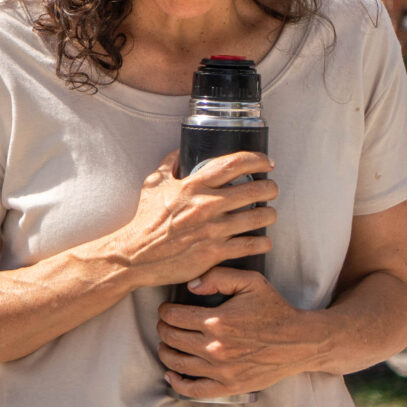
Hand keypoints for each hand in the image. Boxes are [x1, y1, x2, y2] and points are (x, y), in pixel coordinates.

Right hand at [103, 150, 277, 291]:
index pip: (234, 164)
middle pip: (256, 189)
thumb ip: (169, 165)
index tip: (266, 162)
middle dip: (270, 187)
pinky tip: (261, 240)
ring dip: (269, 214)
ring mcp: (213, 230)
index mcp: (192, 186)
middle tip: (271, 189)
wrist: (135, 256)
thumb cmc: (144, 221)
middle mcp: (206, 206)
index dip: (257, 159)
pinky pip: (251, 245)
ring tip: (268, 214)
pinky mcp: (215, 252)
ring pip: (259, 217)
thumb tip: (180, 150)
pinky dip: (262, 242)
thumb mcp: (152, 185)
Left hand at [156, 268, 321, 397]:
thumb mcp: (251, 282)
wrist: (302, 341)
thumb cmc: (275, 310)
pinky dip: (177, 383)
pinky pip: (194, 389)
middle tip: (166, 324)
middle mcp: (216, 347)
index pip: (172, 316)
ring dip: (165, 352)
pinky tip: (171, 374)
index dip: (165, 310)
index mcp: (217, 321)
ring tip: (167, 344)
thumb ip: (218, 277)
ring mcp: (221, 369)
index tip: (167, 309)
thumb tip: (190, 286)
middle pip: (170, 338)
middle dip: (163, 328)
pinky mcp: (230, 385)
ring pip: (176, 363)